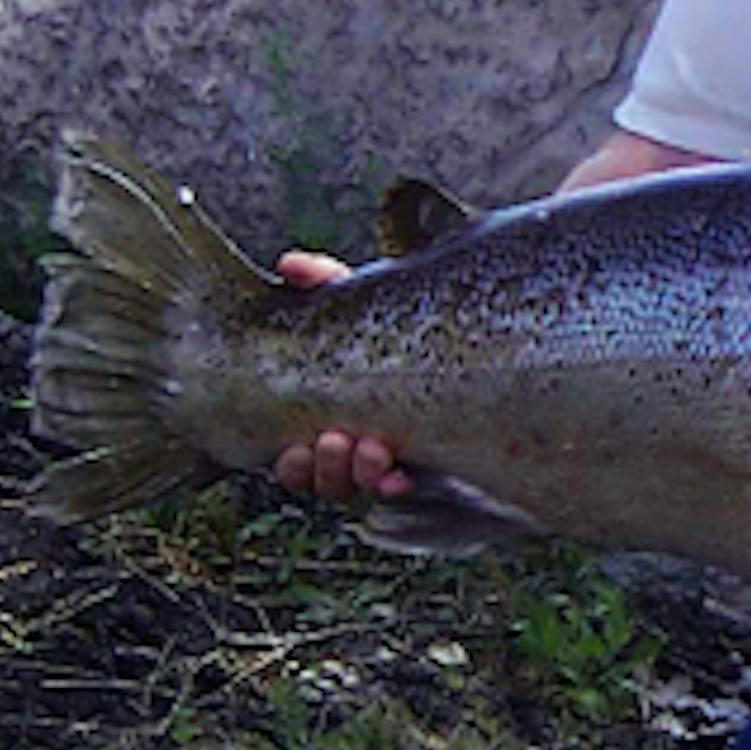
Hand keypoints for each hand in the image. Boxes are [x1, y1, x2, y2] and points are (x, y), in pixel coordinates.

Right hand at [270, 251, 413, 501]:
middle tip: (335, 440)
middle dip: (328, 468)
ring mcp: (392, 456)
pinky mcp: (429, 458)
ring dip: (362, 474)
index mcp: (328, 419)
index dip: (294, 464)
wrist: (460, 337)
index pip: (298, 459)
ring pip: (363, 485)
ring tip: (373, 450)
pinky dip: (399, 483)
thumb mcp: (360, 306)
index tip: (298, 449)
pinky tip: (401, 476)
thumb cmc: (394, 326)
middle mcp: (356, 447)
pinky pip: (408, 485)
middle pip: (329, 482)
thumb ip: (324, 284)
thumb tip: (290, 264)